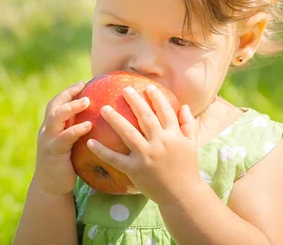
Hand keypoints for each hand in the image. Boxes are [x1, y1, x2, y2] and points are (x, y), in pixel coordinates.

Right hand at [32, 81, 92, 195]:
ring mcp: (48, 141)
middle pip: (53, 106)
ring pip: (56, 118)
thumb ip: (76, 131)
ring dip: (71, 108)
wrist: (50, 187)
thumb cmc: (65, 165)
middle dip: (67, 94)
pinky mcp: (53, 153)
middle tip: (82, 87)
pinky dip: (75, 130)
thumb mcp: (69, 145)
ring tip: (86, 101)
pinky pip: (64, 138)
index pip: (56, 103)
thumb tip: (98, 120)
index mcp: (51, 127)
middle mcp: (47, 131)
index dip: (67, 92)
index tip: (81, 83)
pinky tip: (88, 125)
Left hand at [86, 84, 200, 205]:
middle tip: (124, 89)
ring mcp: (147, 156)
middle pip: (145, 117)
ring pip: (128, 133)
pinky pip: (115, 159)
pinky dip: (102, 151)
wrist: (182, 195)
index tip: (147, 87)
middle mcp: (160, 143)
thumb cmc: (187, 169)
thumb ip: (188, 124)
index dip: (156, 98)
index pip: (165, 111)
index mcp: (174, 135)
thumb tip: (184, 105)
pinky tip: (90, 141)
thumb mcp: (192, 145)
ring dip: (115, 119)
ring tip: (104, 108)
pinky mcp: (135, 170)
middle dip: (134, 101)